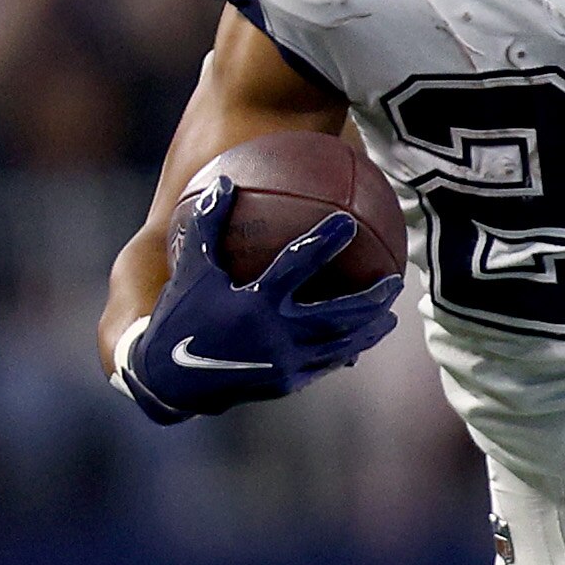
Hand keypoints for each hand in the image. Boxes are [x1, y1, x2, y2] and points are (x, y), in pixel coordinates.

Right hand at [114, 177, 403, 422]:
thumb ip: (208, 224)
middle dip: (370, 299)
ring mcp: (283, 363)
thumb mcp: (190, 268)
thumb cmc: (180, 315)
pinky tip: (359, 342)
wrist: (168, 379)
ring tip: (390, 317)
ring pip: (339, 346)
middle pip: (337, 315)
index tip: (347, 223)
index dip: (323, 242)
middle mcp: (274, 334)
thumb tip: (225, 181)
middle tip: (395, 282)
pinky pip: (324, 364)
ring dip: (368, 330)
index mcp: (254, 302)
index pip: (296, 265)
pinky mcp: (286, 383)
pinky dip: (345, 351)